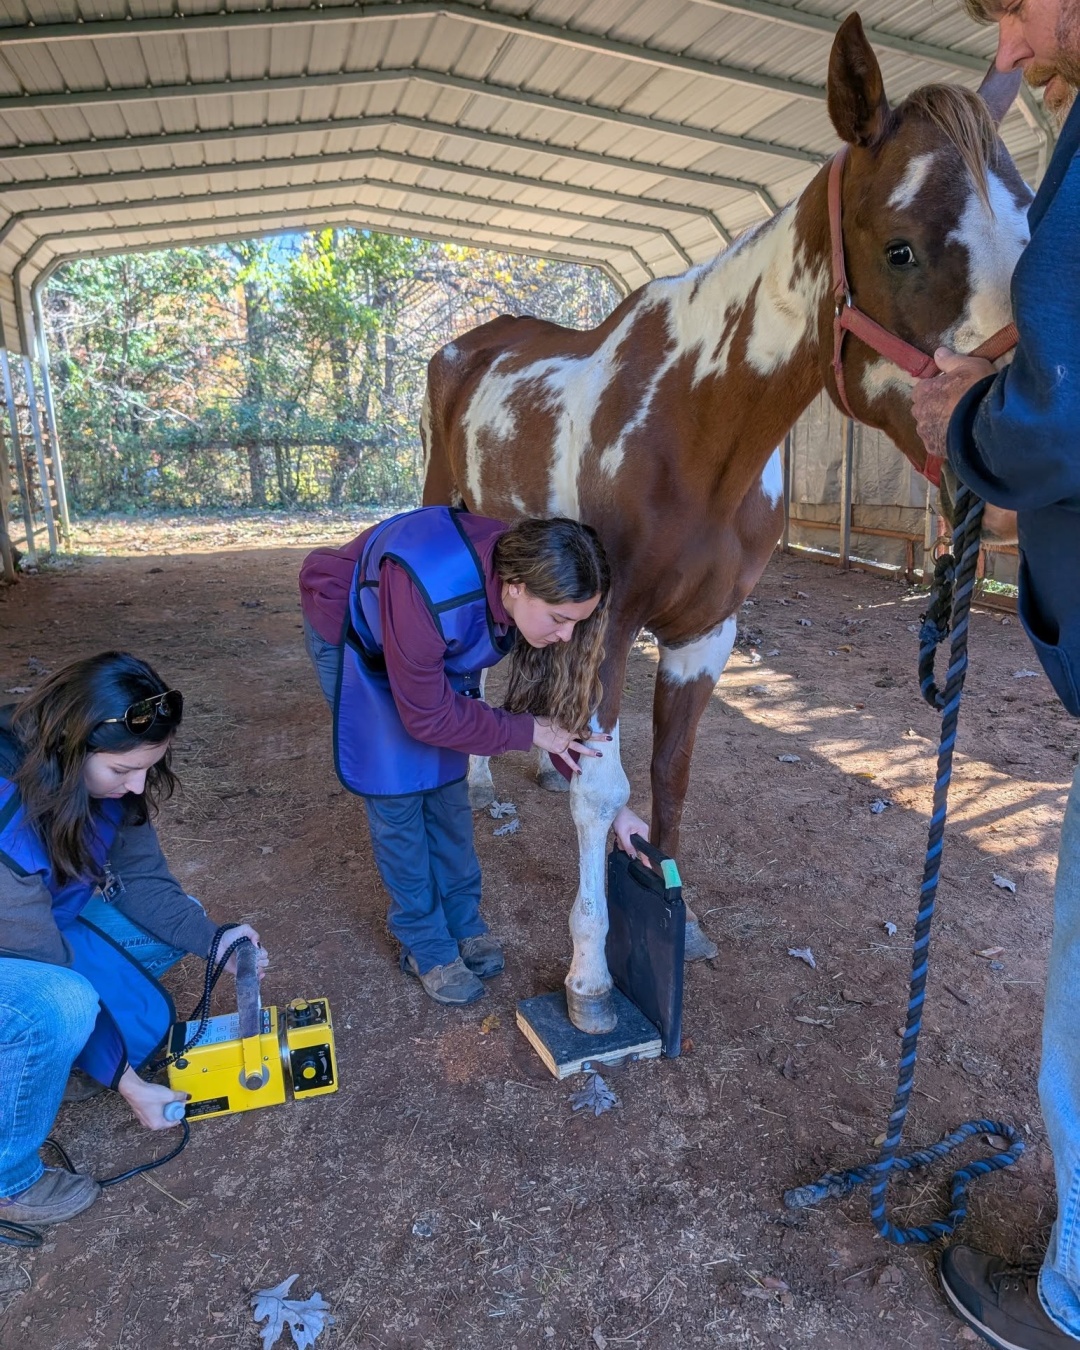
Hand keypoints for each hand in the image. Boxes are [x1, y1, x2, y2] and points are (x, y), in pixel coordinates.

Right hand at [117, 1065, 188, 1130]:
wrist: (133, 1089)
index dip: (179, 1112)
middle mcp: (150, 1124)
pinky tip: (159, 1097)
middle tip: (175, 1100)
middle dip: (172, 1108)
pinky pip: (154, 1111)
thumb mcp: (169, 1095)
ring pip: (160, 1114)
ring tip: (167, 1097)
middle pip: (167, 1118)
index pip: (174, 1122)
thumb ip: (180, 1097)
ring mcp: (144, 1118)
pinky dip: (158, 1105)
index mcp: (157, 1125)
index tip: (181, 1105)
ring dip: (165, 1106)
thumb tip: (186, 1096)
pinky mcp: (142, 1112)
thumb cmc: (148, 1095)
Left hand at [217, 923, 268, 978]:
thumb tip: (258, 945)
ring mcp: (245, 965)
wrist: (216, 944)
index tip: (257, 951)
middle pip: (264, 962)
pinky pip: (249, 977)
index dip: (262, 953)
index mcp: (253, 948)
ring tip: (254, 966)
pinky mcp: (238, 972)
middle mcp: (251, 957)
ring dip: (259, 969)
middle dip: (262, 961)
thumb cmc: (230, 935)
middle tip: (254, 958)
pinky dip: (256, 977)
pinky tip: (259, 975)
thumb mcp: (244, 929)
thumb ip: (254, 934)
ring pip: (259, 970)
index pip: (264, 953)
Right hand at [532, 718, 610, 774]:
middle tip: (609, 738)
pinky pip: (568, 759)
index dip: (592, 725)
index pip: (583, 725)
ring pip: (580, 747)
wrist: (531, 728)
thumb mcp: (555, 717)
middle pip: (586, 735)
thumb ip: (564, 719)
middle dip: (598, 737)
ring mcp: (564, 742)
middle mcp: (568, 733)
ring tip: (600, 755)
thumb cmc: (541, 721)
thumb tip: (570, 718)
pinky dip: (574, 766)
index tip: (601, 725)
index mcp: (568, 724)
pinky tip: (581, 772)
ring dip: (590, 752)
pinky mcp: (558, 750)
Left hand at [612, 806, 650, 863]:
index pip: (644, 848)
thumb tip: (633, 857)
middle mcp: (643, 830)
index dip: (645, 858)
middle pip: (636, 846)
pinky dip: (623, 838)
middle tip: (619, 839)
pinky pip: (628, 839)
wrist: (614, 809)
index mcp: (643, 831)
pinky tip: (618, 834)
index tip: (648, 867)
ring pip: (630, 843)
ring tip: (618, 835)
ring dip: (623, 842)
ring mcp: (637, 830)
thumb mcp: (623, 834)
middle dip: (626, 845)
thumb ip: (628, 846)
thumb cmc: (620, 817)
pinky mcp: (632, 829)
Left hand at [911, 348, 994, 467]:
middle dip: (934, 408)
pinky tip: (958, 436)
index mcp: (923, 391)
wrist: (988, 420)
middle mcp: (919, 413)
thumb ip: (950, 360)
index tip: (950, 390)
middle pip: (923, 409)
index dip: (935, 389)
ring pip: (928, 427)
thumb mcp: (968, 365)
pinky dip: (943, 439)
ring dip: (938, 424)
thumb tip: (938, 352)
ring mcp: (926, 432)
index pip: (921, 389)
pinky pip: (935, 442)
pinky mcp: (934, 448)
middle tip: (955, 407)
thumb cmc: (977, 388)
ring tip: (959, 423)